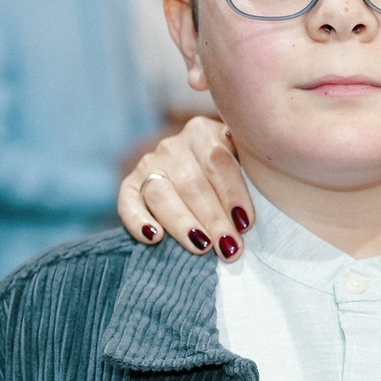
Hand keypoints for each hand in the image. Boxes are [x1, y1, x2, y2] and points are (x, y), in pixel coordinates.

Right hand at [118, 115, 250, 258]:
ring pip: (161, 194)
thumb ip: (251, 175)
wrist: (201, 177)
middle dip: (213, 218)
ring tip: (202, 246)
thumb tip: (252, 215)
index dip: (232, 194)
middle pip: (191, 182)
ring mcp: (149, 164)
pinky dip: (138, 221)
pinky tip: (153, 238)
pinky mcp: (130, 185)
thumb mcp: (245, 165)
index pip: (218, 162)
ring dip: (183, 224)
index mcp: (204, 132)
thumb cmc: (234, 179)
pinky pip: (128, 202)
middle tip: (229, 248)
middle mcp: (174, 145)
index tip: (245, 224)